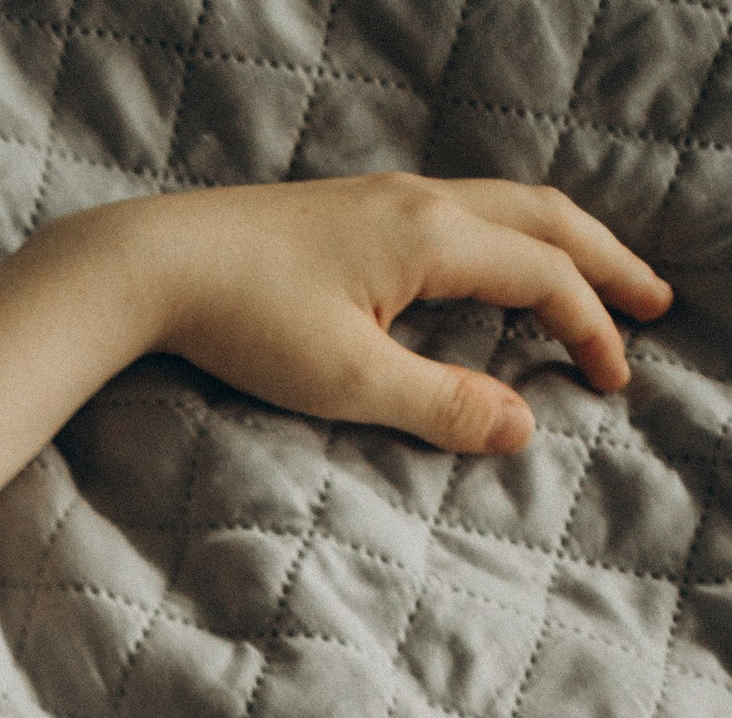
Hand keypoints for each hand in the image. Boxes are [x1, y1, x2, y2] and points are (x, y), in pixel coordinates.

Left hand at [0, 172, 671, 571]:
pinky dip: (508, 238)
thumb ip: (439, 407)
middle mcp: (420, 202)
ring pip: (504, 207)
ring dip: (559, 245)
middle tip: (653, 302)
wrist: (154, 267)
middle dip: (604, 263)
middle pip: (544, 219)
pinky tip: (496, 268)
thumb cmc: (243, 324)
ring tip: (592, 280)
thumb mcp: (347, 384)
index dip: (588, 328)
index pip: (543, 276)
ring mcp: (385, 200)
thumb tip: (520, 429)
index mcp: (433, 237)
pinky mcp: (352, 213)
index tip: (616, 379)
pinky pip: (462, 212)